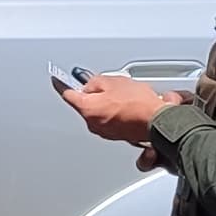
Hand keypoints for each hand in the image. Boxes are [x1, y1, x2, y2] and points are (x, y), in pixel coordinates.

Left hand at [59, 71, 181, 146]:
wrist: (158, 121)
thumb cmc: (139, 104)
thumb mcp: (113, 81)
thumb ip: (96, 82)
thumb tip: (91, 85)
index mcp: (87, 110)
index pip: (68, 94)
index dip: (62, 84)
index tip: (57, 80)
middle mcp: (93, 124)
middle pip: (85, 104)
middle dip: (94, 93)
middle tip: (106, 84)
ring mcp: (105, 132)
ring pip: (99, 112)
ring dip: (106, 103)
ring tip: (124, 95)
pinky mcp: (118, 135)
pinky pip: (111, 119)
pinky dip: (116, 111)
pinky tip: (130, 104)